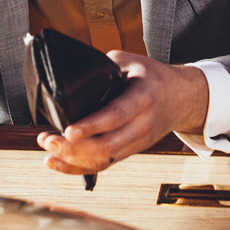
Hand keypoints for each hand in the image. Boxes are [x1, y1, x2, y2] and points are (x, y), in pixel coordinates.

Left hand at [36, 52, 208, 174]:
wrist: (182, 98)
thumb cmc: (154, 78)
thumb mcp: (129, 62)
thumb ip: (103, 68)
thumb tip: (70, 74)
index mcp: (142, 98)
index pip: (116, 116)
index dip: (91, 126)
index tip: (69, 130)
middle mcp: (141, 124)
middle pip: (107, 146)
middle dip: (73, 148)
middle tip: (48, 139)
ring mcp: (136, 142)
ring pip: (103, 160)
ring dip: (72, 159)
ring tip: (47, 150)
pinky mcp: (130, 151)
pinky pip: (103, 165)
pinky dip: (78, 168)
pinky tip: (58, 162)